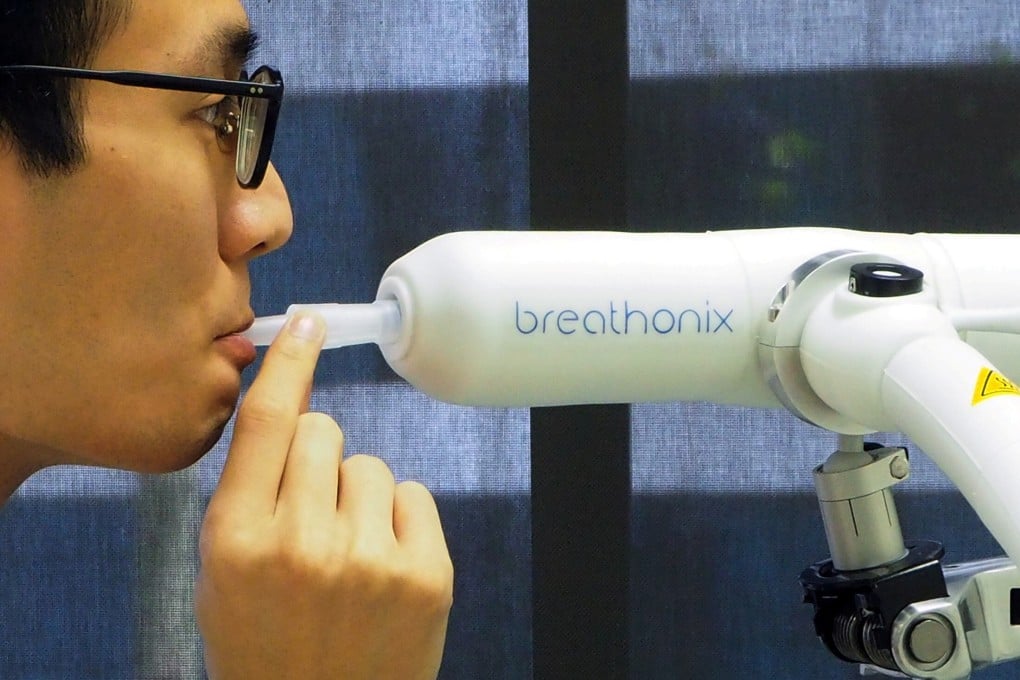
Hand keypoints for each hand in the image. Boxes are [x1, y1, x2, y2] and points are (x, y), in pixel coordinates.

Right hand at [196, 312, 452, 679]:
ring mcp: (370, 560)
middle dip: (317, 458)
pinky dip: (399, 521)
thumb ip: (246, 488)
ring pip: (372, 465)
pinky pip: (414, 496)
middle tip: (312, 514)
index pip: (267, 422)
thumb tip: (287, 395)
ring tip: (347, 556)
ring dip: (358, 496)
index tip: (307, 324)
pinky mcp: (426, 574)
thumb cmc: (266, 643)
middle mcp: (302, 544)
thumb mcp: (222, 572)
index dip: (289, 363)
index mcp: (236, 542)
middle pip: (324, 430)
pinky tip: (382, 568)